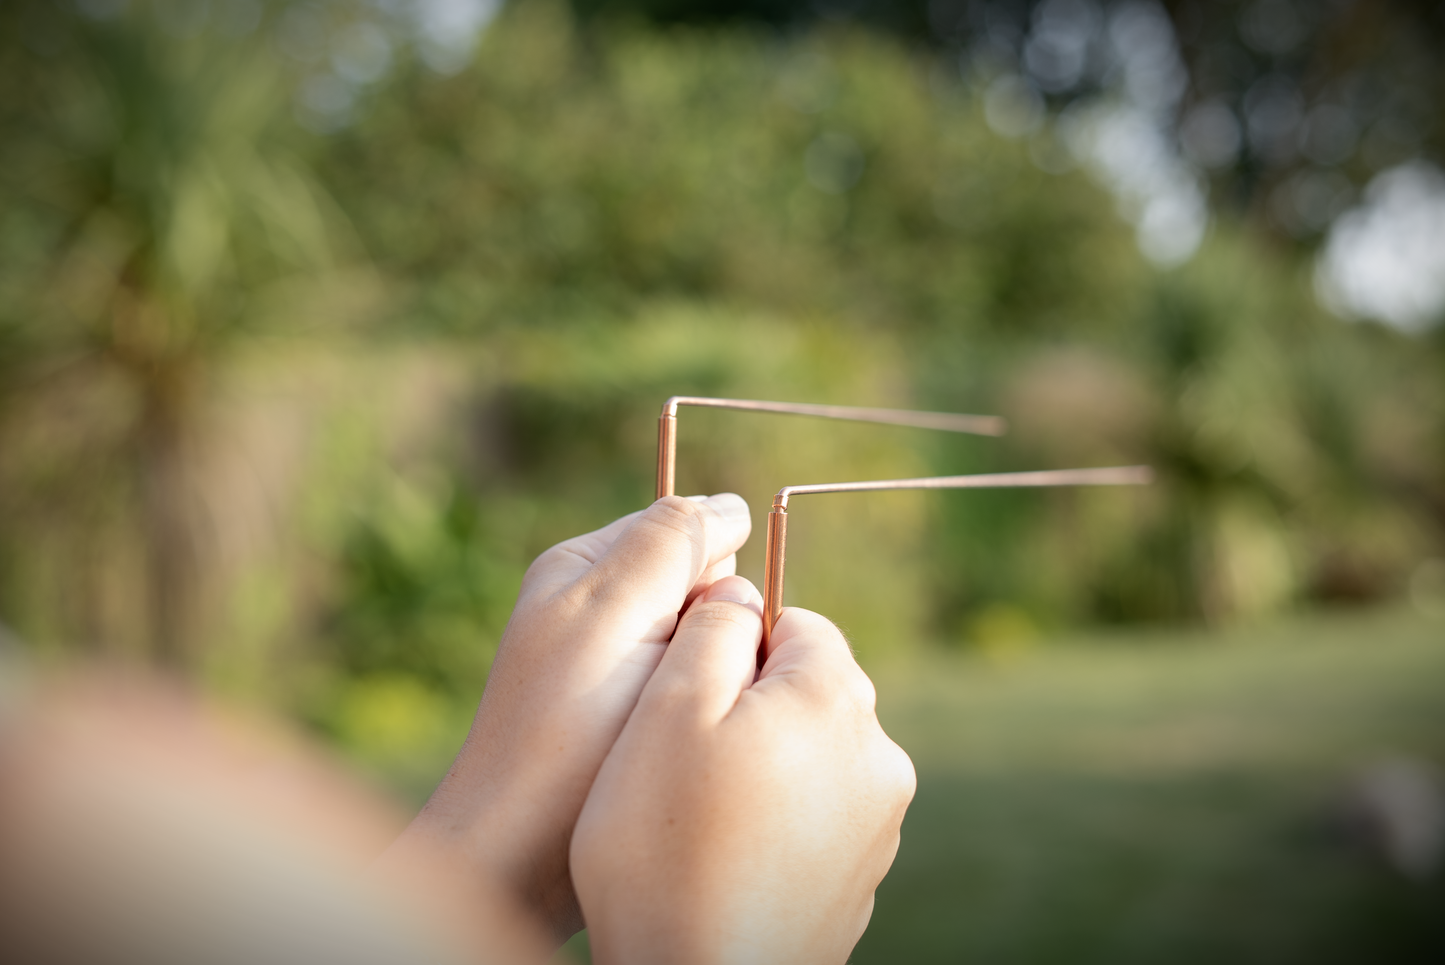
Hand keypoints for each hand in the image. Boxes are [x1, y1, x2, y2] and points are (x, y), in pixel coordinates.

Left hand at [383, 494, 751, 941]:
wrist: (515, 856)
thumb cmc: (567, 735)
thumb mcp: (618, 614)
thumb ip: (671, 544)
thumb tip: (731, 506)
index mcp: (584, 564)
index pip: (690, 528)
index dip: (720, 573)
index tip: (711, 628)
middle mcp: (592, 604)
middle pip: (700, 584)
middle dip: (720, 623)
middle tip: (694, 682)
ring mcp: (607, 661)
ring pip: (701, 638)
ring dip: (713, 668)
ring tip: (684, 720)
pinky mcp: (619, 714)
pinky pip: (686, 684)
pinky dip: (698, 706)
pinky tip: (680, 744)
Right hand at [571, 577, 916, 964]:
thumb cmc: (665, 846)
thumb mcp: (666, 709)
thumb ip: (711, 629)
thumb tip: (740, 591)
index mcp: (835, 697)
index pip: (793, 623)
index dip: (730, 645)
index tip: (683, 694)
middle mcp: (877, 754)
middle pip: (807, 689)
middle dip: (747, 705)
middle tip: (678, 757)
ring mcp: (877, 823)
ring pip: (811, 754)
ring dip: (761, 764)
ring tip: (696, 813)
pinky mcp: (862, 879)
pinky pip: (816, 817)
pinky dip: (775, 822)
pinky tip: (724, 858)